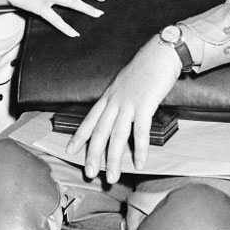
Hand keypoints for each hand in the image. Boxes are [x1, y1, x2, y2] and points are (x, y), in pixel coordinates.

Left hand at [66, 38, 180, 183]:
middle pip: (100, 132)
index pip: (89, 119)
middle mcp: (115, 101)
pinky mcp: (145, 104)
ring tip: (113, 177)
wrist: (160, 52)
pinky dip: (140, 149)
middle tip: (89, 173)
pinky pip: (141, 131)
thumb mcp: (124, 82)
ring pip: (117, 136)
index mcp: (109, 96)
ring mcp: (129, 103)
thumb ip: (119, 98)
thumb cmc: (146, 68)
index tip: (70, 150)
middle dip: (93, 154)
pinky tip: (140, 163)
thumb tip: (117, 111)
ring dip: (114, 159)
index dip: (79, 136)